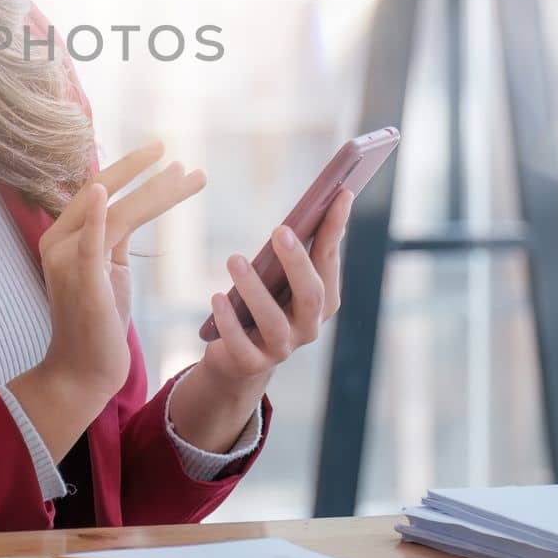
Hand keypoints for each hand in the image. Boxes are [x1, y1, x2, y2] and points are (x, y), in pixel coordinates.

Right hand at [36, 138, 206, 403]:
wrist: (84, 371)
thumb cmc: (98, 322)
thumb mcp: (107, 270)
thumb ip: (111, 236)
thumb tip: (134, 204)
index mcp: (63, 236)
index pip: (97, 190)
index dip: (128, 169)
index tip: (161, 153)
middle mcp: (58, 241)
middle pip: (105, 193)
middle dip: (141, 170)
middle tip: (173, 153)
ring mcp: (67, 260)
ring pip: (115, 212)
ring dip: (154, 191)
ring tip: (188, 174)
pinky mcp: (82, 280)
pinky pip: (88, 240)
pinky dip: (93, 213)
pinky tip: (100, 190)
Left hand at [198, 187, 353, 394]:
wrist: (238, 358)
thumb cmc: (263, 303)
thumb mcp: (280, 277)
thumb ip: (297, 249)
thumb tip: (318, 201)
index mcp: (322, 300)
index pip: (329, 260)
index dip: (335, 229)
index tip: (340, 194)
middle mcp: (308, 326)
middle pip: (310, 295)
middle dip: (296, 262)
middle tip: (279, 229)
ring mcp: (282, 348)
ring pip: (273, 321)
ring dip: (254, 289)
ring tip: (235, 259)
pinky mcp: (251, 362)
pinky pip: (241, 344)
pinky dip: (229, 321)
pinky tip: (217, 298)